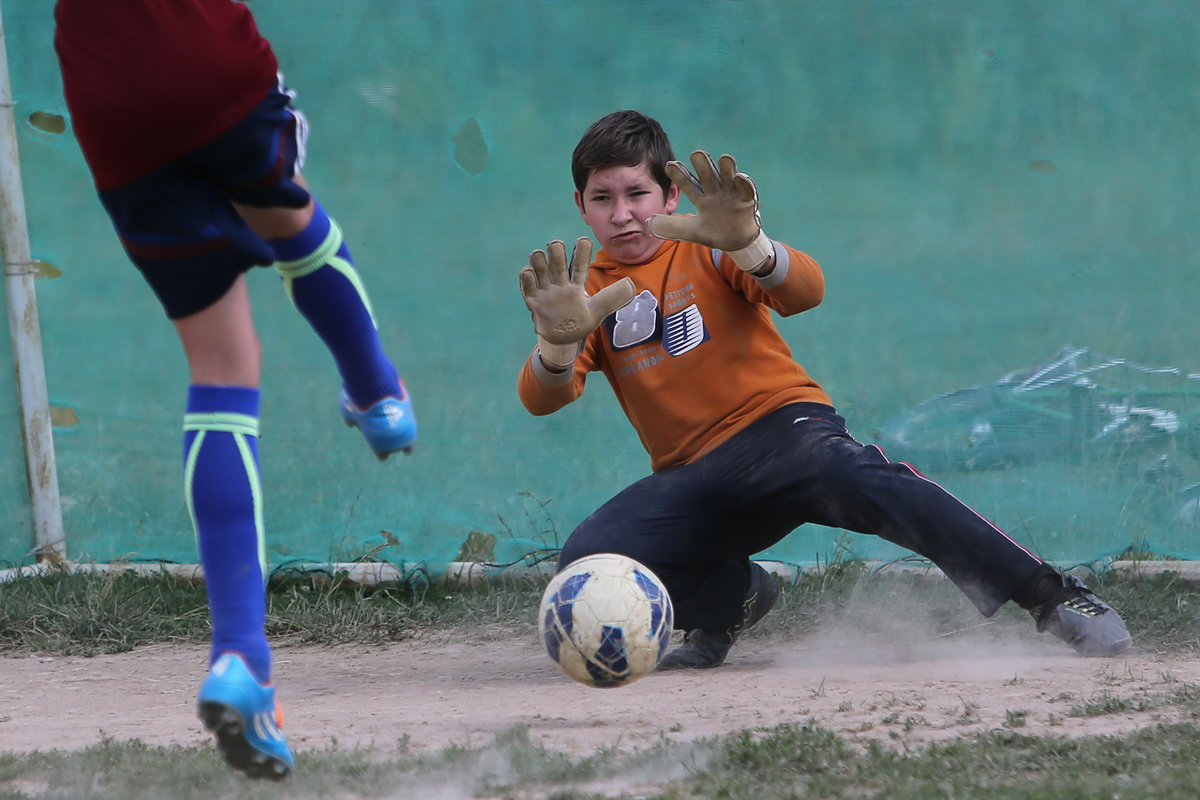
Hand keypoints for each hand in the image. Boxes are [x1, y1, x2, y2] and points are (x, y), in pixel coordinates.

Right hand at [519, 237, 633, 368]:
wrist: (562, 340)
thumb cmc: (580, 322)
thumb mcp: (597, 311)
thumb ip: (612, 298)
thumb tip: (631, 285)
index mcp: (577, 283)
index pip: (580, 263)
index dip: (582, 251)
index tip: (584, 241)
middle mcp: (560, 282)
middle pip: (557, 259)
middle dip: (556, 250)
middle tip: (557, 245)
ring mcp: (546, 290)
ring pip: (539, 265)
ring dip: (539, 259)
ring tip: (539, 256)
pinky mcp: (533, 299)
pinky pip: (527, 283)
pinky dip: (527, 276)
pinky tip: (529, 272)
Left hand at [648, 150, 773, 270]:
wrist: (735, 242)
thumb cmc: (714, 232)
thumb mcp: (691, 231)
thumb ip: (672, 227)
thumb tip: (649, 224)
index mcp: (702, 197)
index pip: (688, 184)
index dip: (680, 175)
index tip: (669, 165)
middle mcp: (716, 191)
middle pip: (708, 175)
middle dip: (703, 165)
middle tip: (696, 154)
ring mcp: (731, 194)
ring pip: (728, 176)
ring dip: (727, 168)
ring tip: (724, 158)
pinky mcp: (746, 200)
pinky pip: (746, 189)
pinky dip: (744, 183)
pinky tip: (740, 177)